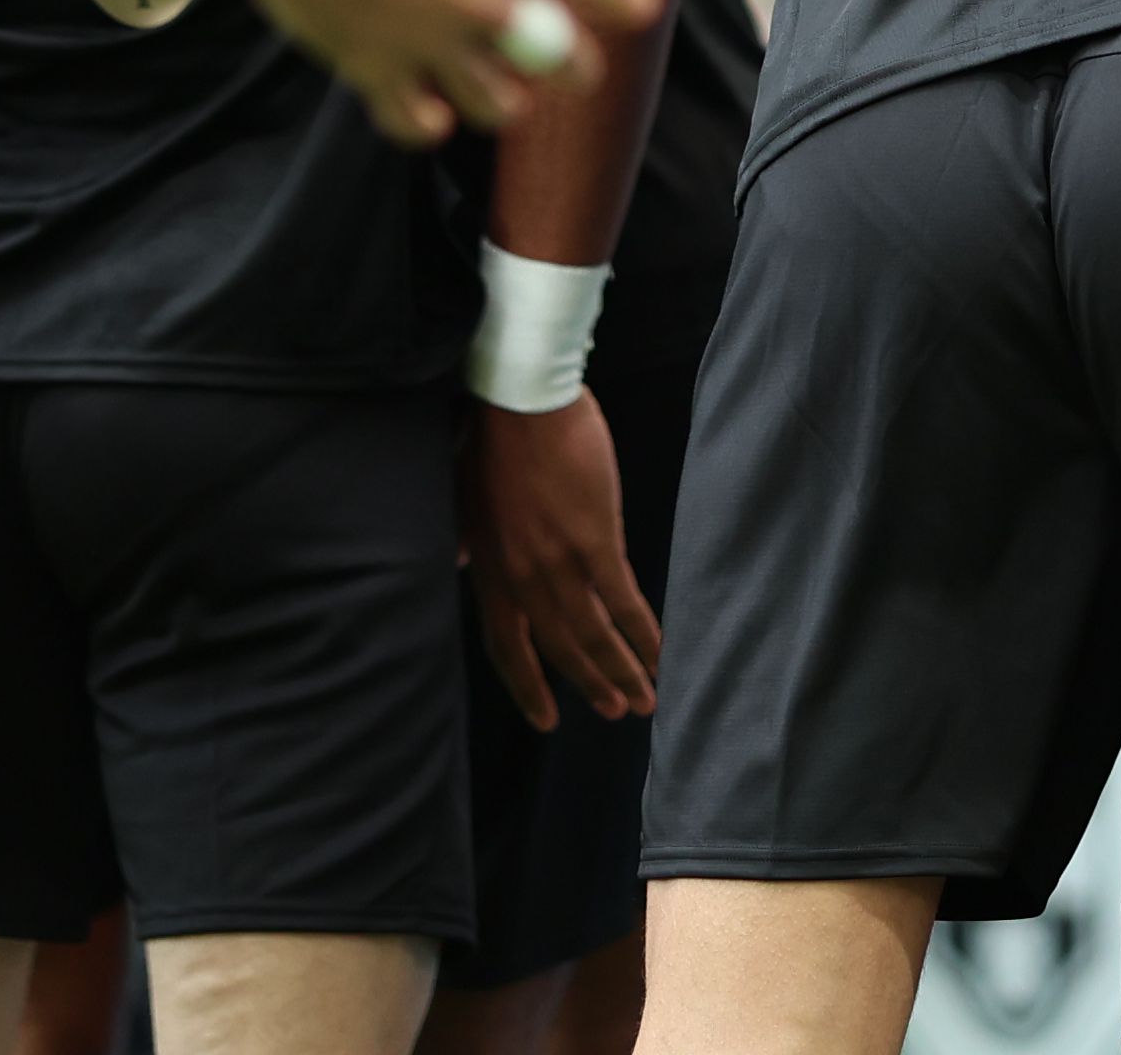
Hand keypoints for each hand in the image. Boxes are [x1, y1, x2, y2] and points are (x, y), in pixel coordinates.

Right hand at [218, 0, 659, 147]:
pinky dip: (425, 118)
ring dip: (497, 95)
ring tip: (491, 82)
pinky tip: (426, 104)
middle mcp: (481, 4)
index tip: (637, 5)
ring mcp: (428, 42)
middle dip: (571, 61)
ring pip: (492, 104)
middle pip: (561, 61)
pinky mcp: (373, 65)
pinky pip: (415, 120)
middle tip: (568, 58)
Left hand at [465, 393, 662, 728]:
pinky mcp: (596, 541)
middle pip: (557, 648)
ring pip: (593, 635)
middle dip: (589, 684)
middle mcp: (521, 578)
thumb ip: (467, 541)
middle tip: (614, 711)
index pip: (506, 644)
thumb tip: (462, 564)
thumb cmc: (491, 439)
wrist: (520, 401)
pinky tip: (658, 652)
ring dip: (621, 672)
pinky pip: (623, 602)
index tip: (545, 719)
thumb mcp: (464, 498)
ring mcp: (558, 563)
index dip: (527, 685)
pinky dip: (642, 634)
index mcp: (489, 569)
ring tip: (644, 699)